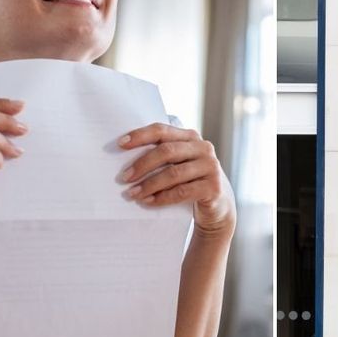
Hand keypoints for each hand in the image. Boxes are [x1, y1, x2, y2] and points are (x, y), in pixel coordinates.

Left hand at [117, 124, 235, 235]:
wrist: (216, 206)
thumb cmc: (189, 181)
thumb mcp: (178, 164)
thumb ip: (161, 156)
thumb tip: (124, 160)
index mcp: (190, 137)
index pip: (162, 130)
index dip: (140, 135)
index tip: (120, 144)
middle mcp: (203, 148)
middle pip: (167, 151)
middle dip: (142, 164)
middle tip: (124, 177)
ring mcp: (211, 167)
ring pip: (173, 173)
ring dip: (149, 184)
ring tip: (132, 194)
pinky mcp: (213, 187)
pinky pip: (182, 192)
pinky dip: (162, 198)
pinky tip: (148, 202)